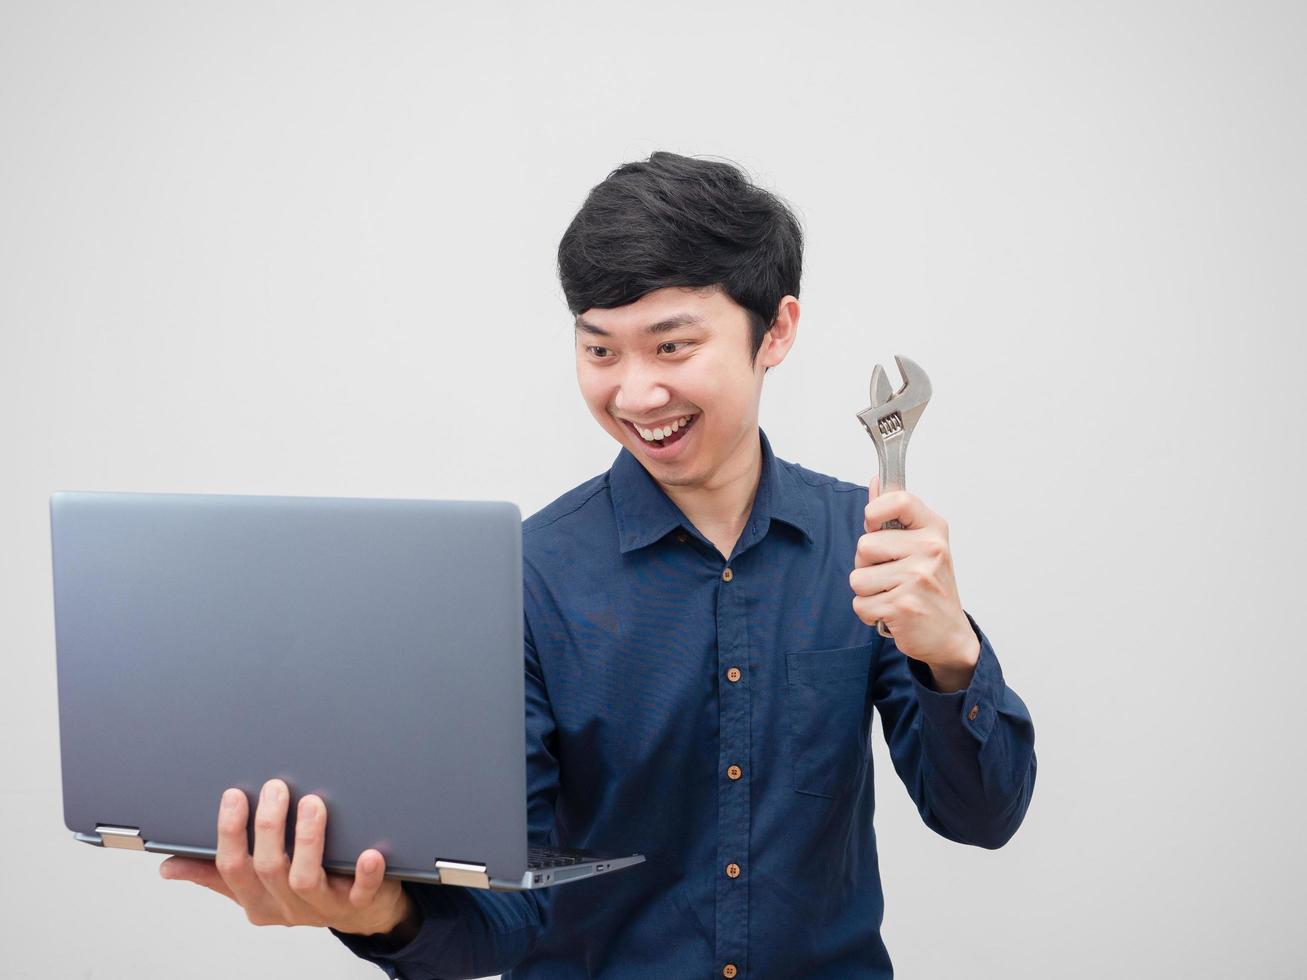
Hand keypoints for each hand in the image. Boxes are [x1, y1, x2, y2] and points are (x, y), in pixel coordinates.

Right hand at [159, 778, 415, 939]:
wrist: (362, 914)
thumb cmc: (304, 891)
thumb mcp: (256, 887)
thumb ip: (217, 874)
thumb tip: (169, 867)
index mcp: (256, 899)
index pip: (231, 869)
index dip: (230, 832)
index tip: (234, 794)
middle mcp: (286, 906)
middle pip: (268, 869)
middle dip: (268, 827)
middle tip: (275, 787)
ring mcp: (322, 908)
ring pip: (305, 878)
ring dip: (308, 840)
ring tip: (312, 803)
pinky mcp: (358, 905)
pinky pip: (360, 892)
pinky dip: (364, 873)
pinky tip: (368, 853)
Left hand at [849, 476, 979, 676]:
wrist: (950, 635)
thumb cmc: (930, 588)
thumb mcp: (921, 546)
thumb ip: (895, 515)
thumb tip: (876, 482)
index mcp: (933, 529)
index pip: (897, 500)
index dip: (875, 512)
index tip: (875, 526)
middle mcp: (930, 550)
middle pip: (864, 545)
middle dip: (867, 566)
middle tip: (892, 577)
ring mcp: (918, 578)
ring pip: (858, 578)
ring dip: (868, 592)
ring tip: (893, 595)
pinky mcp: (903, 606)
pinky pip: (860, 604)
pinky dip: (870, 612)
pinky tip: (892, 613)